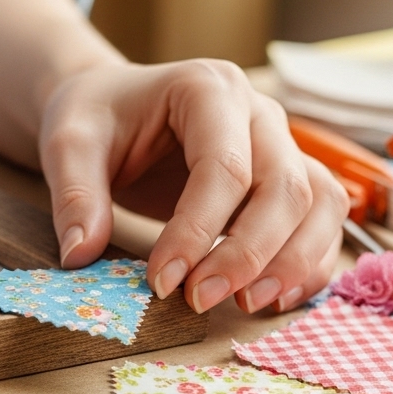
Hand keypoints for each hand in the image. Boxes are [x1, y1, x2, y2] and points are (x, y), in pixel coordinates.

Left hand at [39, 58, 347, 313]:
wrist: (115, 106)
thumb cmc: (99, 118)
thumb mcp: (68, 143)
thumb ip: (75, 194)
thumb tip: (80, 254)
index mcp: (208, 88)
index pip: (223, 167)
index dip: (197, 231)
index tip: (161, 281)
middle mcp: (259, 113)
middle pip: (285, 187)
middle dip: (248, 254)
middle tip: (199, 301)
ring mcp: (282, 145)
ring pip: (320, 203)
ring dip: (293, 262)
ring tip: (246, 305)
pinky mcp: (290, 179)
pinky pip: (323, 220)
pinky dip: (308, 263)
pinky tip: (271, 298)